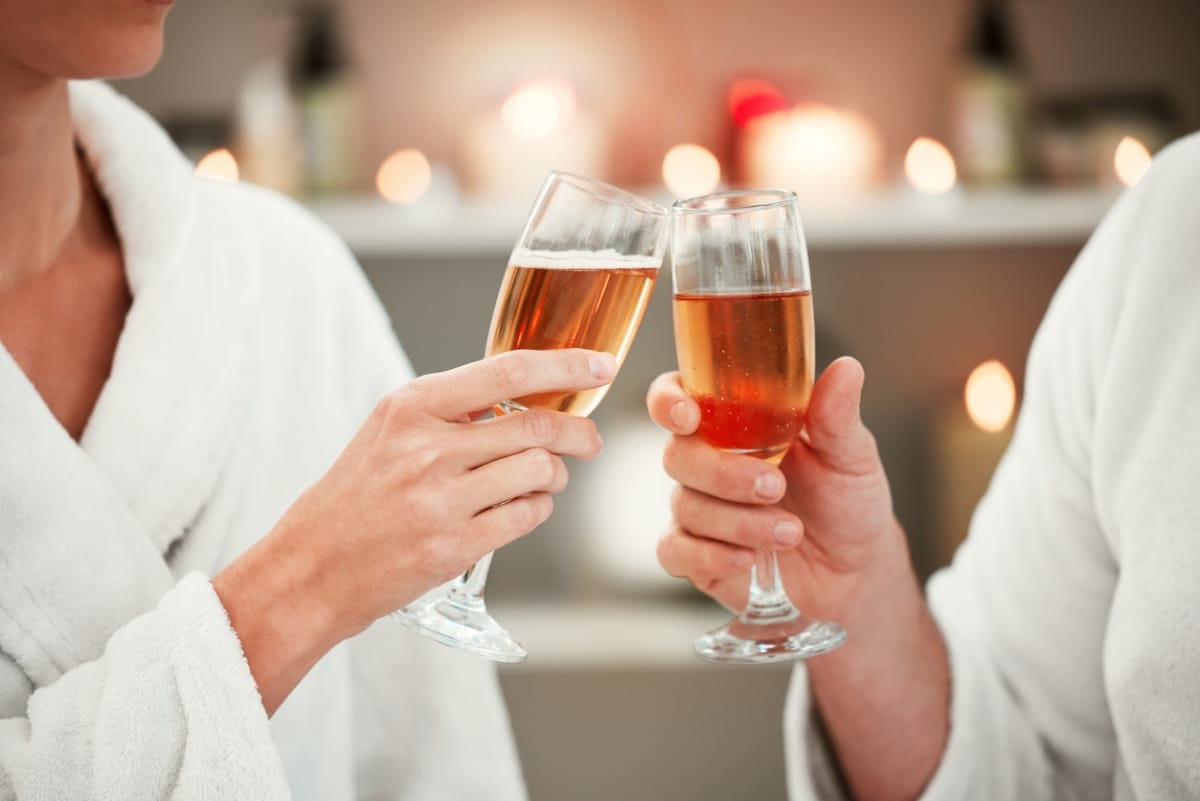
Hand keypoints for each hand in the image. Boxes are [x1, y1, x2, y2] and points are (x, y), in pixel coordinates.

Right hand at [215, 348, 615, 712]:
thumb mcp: (388, 432)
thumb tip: (527, 395)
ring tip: (542, 480)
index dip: (565, 365)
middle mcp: (426, 448)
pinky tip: (520, 509)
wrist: (310, 568)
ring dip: (554, 476)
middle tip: (589, 440)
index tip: (600, 365)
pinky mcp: (452, 547)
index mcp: (411, 407)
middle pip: (536, 425)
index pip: (507, 371)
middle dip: (578, 432)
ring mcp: (439, 500)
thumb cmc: (355, 498)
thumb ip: (450, 411)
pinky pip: (525, 517)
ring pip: (538, 471)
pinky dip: (536, 510)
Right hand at [647, 356, 908, 618]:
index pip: (678, 396)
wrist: (855, 569)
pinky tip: (748, 558)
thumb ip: (836, 416)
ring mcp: (699, 508)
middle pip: (678, 454)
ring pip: (686, 505)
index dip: (668, 402)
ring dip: (738, 521)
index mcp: (734, 422)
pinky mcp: (697, 555)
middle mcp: (708, 460)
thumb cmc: (846, 501)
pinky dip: (710, 555)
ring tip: (791, 532)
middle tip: (774, 487)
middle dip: (722, 473)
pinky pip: (676, 552)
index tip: (688, 416)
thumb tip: (847, 369)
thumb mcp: (850, 455)